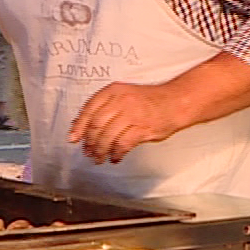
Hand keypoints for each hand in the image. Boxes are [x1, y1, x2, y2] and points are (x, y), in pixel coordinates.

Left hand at [69, 81, 186, 164]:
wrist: (175, 102)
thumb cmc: (150, 100)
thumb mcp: (124, 95)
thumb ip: (105, 108)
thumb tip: (84, 125)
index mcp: (114, 91)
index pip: (89, 109)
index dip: (79, 126)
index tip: (74, 138)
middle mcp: (121, 101)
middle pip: (96, 125)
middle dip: (89, 142)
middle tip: (88, 151)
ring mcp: (132, 115)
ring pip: (107, 137)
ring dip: (100, 150)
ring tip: (99, 157)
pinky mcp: (142, 129)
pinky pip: (123, 145)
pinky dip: (116, 153)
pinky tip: (115, 157)